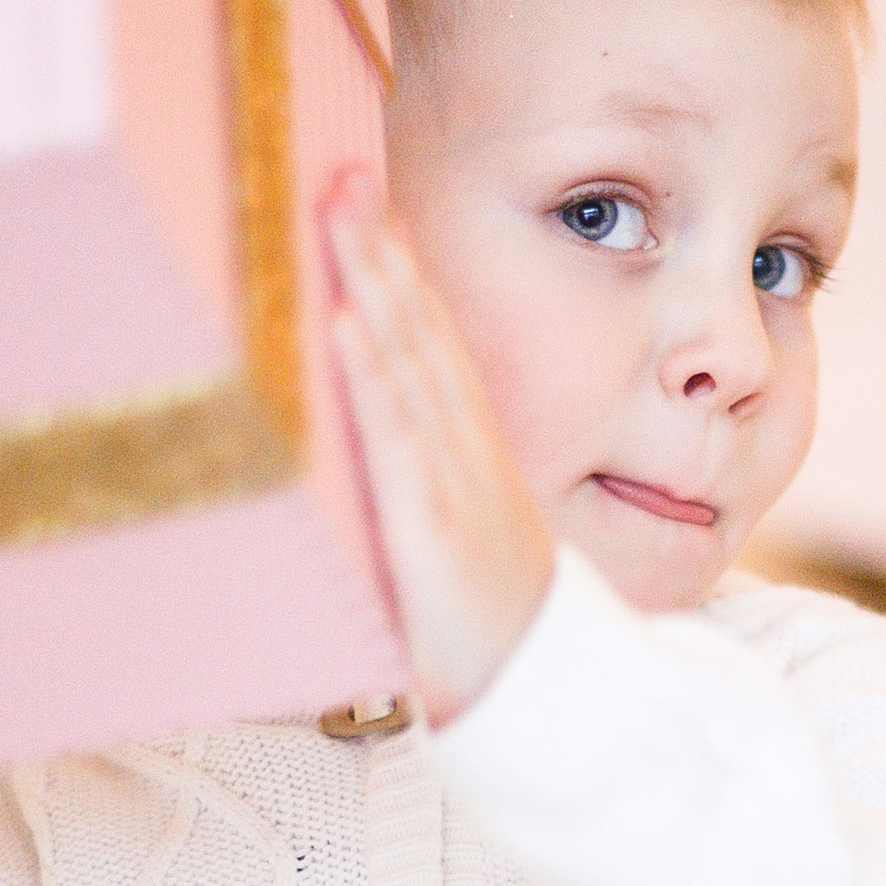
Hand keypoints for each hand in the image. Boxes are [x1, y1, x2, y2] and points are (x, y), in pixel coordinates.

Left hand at [323, 179, 555, 726]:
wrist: (548, 711)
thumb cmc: (497, 648)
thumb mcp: (465, 560)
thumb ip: (430, 514)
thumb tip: (379, 485)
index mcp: (473, 463)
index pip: (434, 350)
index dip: (402, 275)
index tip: (369, 206)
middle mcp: (466, 461)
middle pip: (422, 336)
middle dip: (382, 252)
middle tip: (342, 174)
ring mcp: (453, 490)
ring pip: (409, 369)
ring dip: (373, 285)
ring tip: (337, 215)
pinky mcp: (432, 532)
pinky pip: (399, 443)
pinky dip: (371, 379)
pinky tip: (344, 322)